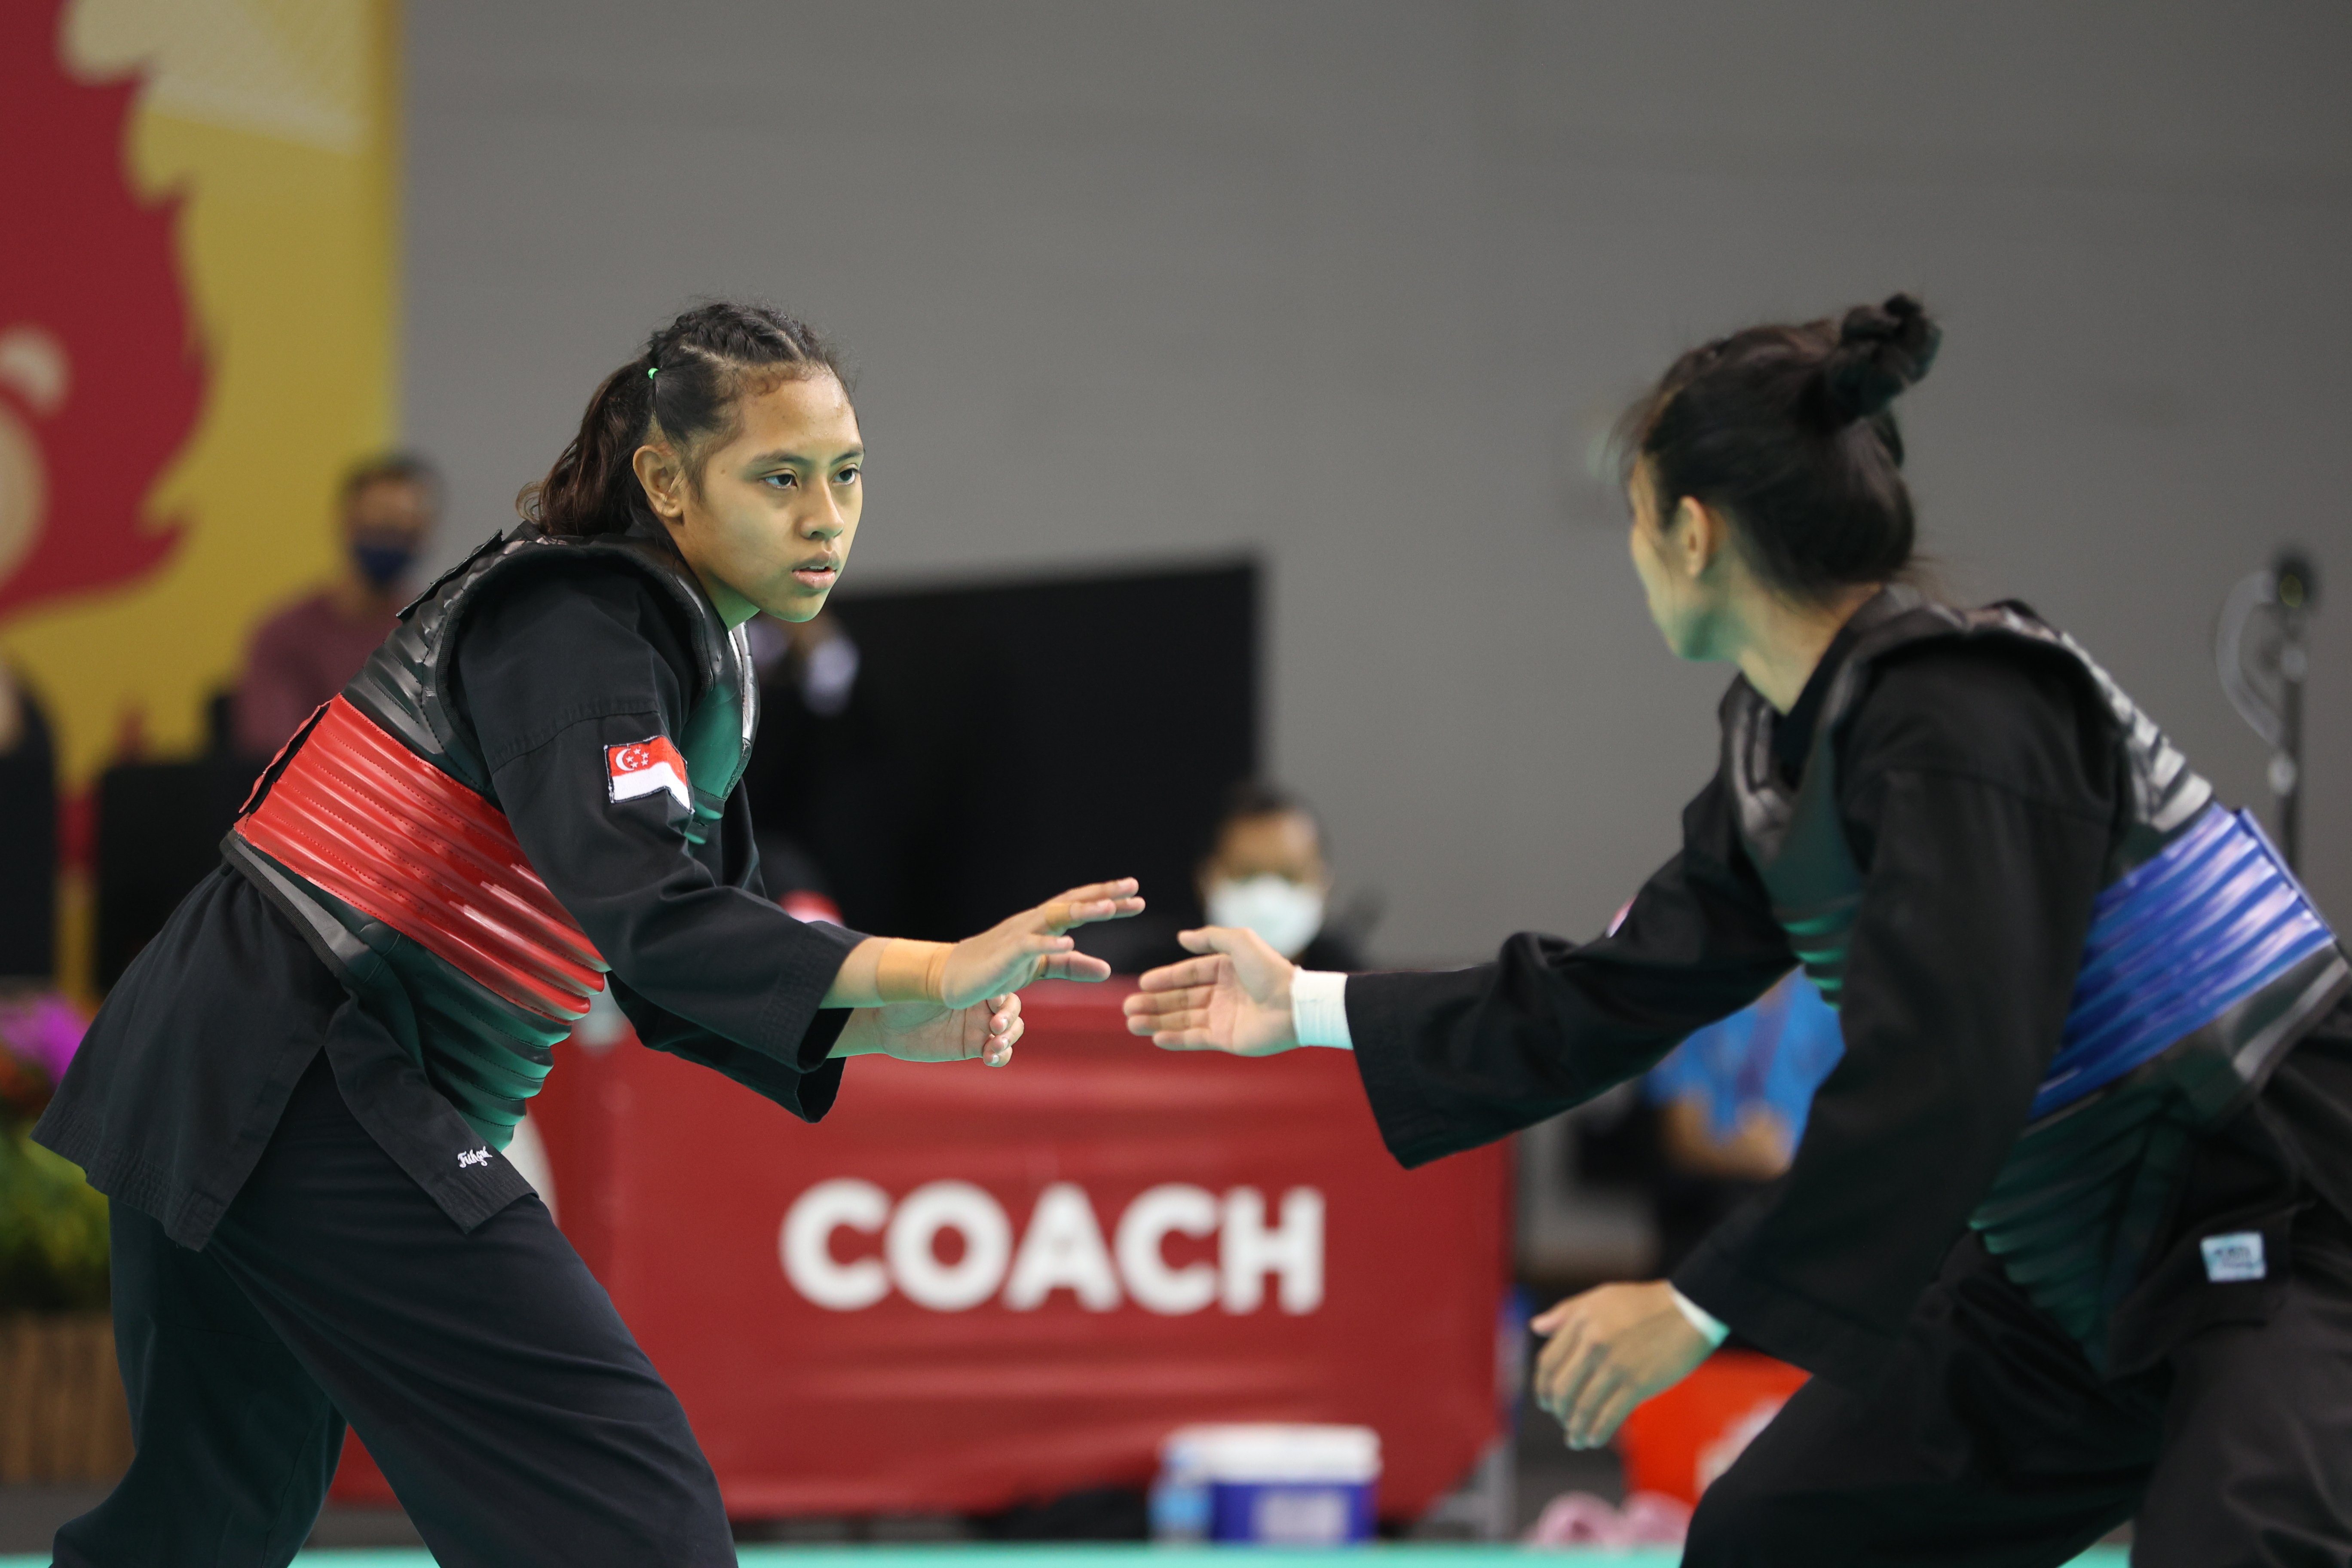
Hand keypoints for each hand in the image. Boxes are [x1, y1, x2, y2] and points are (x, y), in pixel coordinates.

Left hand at [838, 992, 1023, 1067]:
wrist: (884, 1023)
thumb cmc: (902, 996)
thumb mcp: (922, 985)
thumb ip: (942, 981)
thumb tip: (954, 971)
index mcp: (972, 982)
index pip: (1001, 984)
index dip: (1003, 994)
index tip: (992, 1000)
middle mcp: (979, 1003)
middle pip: (1012, 1008)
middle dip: (1010, 1018)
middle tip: (995, 1026)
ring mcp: (978, 1026)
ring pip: (1011, 1031)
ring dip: (1009, 1038)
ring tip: (993, 1046)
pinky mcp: (971, 1047)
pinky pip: (999, 1053)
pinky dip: (1002, 1056)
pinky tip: (989, 1058)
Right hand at [940, 879, 1143, 1008]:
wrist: (950, 978)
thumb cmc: (995, 969)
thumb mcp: (1039, 969)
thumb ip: (1072, 966)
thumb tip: (1107, 970)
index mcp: (1043, 924)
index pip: (1079, 905)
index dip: (1108, 899)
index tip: (1138, 897)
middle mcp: (1032, 922)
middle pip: (1072, 902)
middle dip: (1103, 894)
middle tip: (1133, 887)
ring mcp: (1017, 936)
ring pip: (1054, 916)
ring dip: (1083, 909)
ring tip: (1111, 906)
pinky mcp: (1004, 955)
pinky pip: (1029, 946)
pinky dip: (1049, 943)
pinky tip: (1069, 942)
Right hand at [1120, 925, 1299, 1055]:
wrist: (1294, 1006)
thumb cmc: (1270, 971)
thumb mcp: (1241, 942)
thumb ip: (1211, 939)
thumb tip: (1181, 938)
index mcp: (1225, 970)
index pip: (1189, 974)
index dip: (1165, 978)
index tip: (1142, 983)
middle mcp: (1222, 994)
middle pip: (1181, 998)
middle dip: (1154, 1002)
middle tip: (1128, 1007)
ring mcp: (1223, 1017)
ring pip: (1182, 1019)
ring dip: (1157, 1021)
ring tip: (1132, 1023)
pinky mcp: (1227, 1039)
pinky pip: (1195, 1038)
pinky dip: (1175, 1038)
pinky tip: (1155, 1037)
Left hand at [1531, 1281, 1714, 1449]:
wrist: (1690, 1310)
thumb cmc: (1645, 1303)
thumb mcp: (1601, 1297)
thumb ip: (1566, 1312)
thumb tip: (1535, 1327)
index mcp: (1581, 1322)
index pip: (1548, 1362)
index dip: (1542, 1386)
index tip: (1545, 1401)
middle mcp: (1593, 1344)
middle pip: (1562, 1389)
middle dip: (1558, 1411)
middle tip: (1562, 1420)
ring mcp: (1615, 1365)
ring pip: (1584, 1406)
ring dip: (1575, 1428)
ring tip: (1575, 1438)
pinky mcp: (1638, 1384)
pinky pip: (1609, 1415)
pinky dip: (1597, 1431)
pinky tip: (1593, 1440)